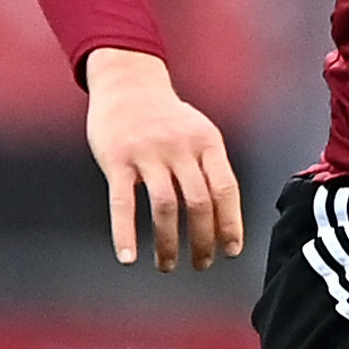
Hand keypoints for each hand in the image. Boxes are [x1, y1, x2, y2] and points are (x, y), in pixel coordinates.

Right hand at [84, 47, 241, 270]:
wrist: (127, 82)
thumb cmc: (167, 116)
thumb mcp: (199, 132)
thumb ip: (210, 167)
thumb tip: (225, 215)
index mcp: (207, 143)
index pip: (226, 189)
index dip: (231, 223)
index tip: (232, 251)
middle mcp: (180, 148)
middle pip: (199, 202)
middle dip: (203, 239)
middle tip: (202, 264)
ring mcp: (147, 153)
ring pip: (165, 207)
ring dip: (168, 242)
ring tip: (167, 265)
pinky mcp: (116, 159)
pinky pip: (122, 202)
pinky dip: (125, 232)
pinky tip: (127, 257)